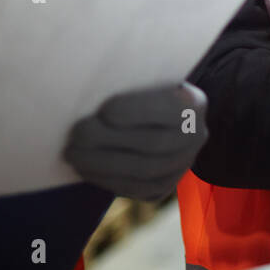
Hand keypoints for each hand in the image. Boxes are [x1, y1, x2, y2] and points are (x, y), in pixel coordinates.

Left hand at [63, 83, 207, 200]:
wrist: (158, 119)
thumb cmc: (142, 90)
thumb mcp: (144, 80)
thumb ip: (128, 82)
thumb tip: (92, 89)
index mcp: (194, 103)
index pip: (170, 109)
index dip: (138, 112)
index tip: (104, 111)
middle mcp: (196, 137)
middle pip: (153, 144)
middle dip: (110, 141)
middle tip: (77, 134)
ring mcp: (183, 166)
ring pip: (144, 172)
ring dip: (102, 165)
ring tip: (73, 155)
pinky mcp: (166, 186)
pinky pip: (138, 190)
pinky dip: (108, 181)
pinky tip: (85, 170)